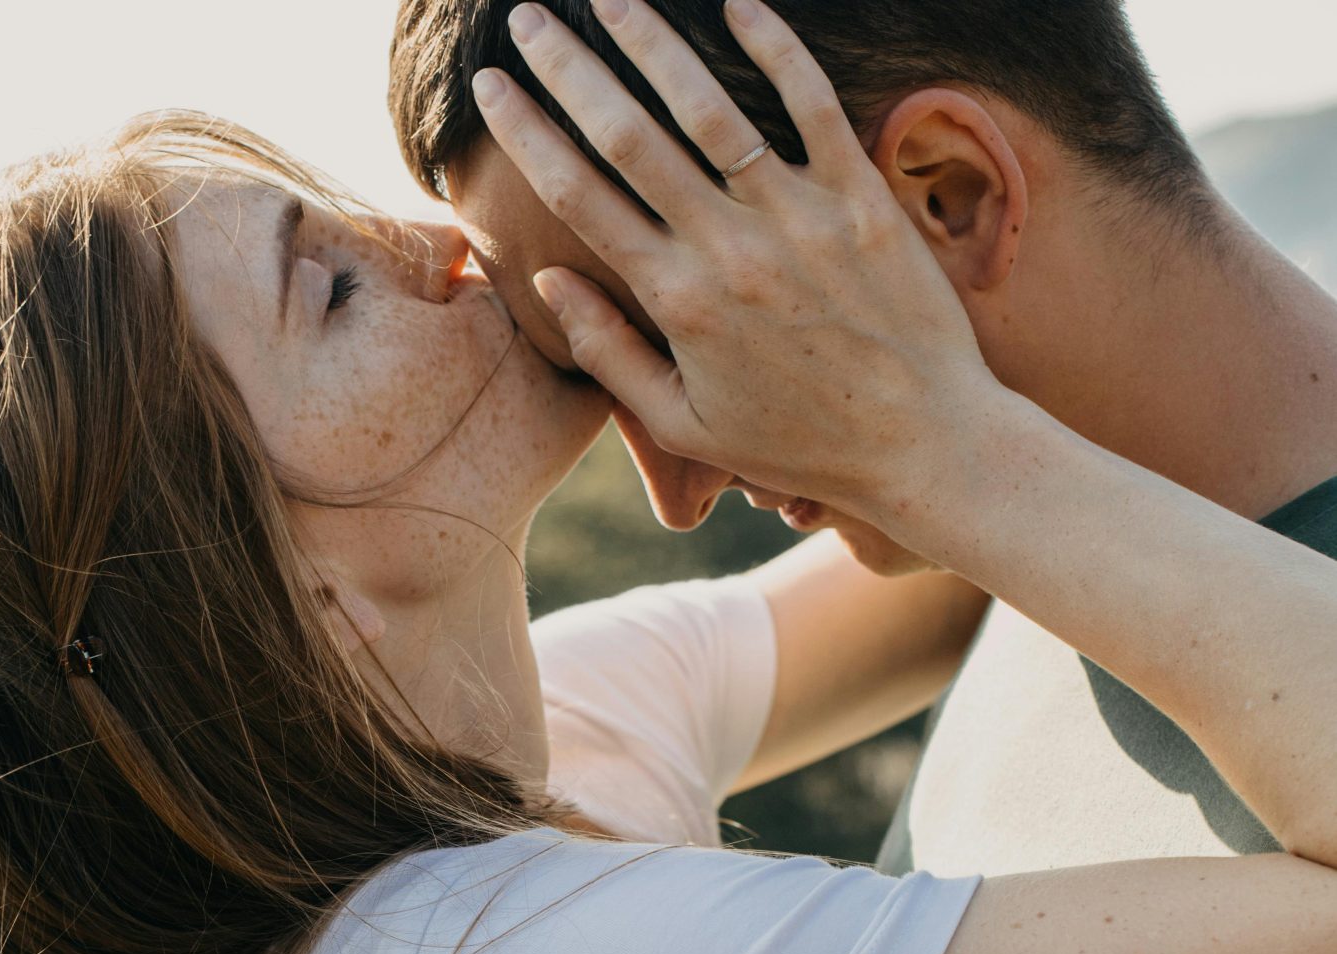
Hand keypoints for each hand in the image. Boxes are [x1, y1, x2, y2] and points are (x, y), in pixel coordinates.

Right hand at [473, 0, 1020, 519]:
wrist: (926, 446)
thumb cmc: (799, 442)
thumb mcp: (684, 424)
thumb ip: (609, 353)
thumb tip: (549, 280)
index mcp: (675, 301)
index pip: (578, 196)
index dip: (526, 131)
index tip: (491, 87)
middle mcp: (728, 250)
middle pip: (626, 136)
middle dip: (567, 67)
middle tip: (526, 17)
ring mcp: (799, 218)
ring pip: (708, 108)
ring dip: (651, 41)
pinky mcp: (863, 201)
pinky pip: (813, 106)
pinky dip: (776, 48)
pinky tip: (738, 2)